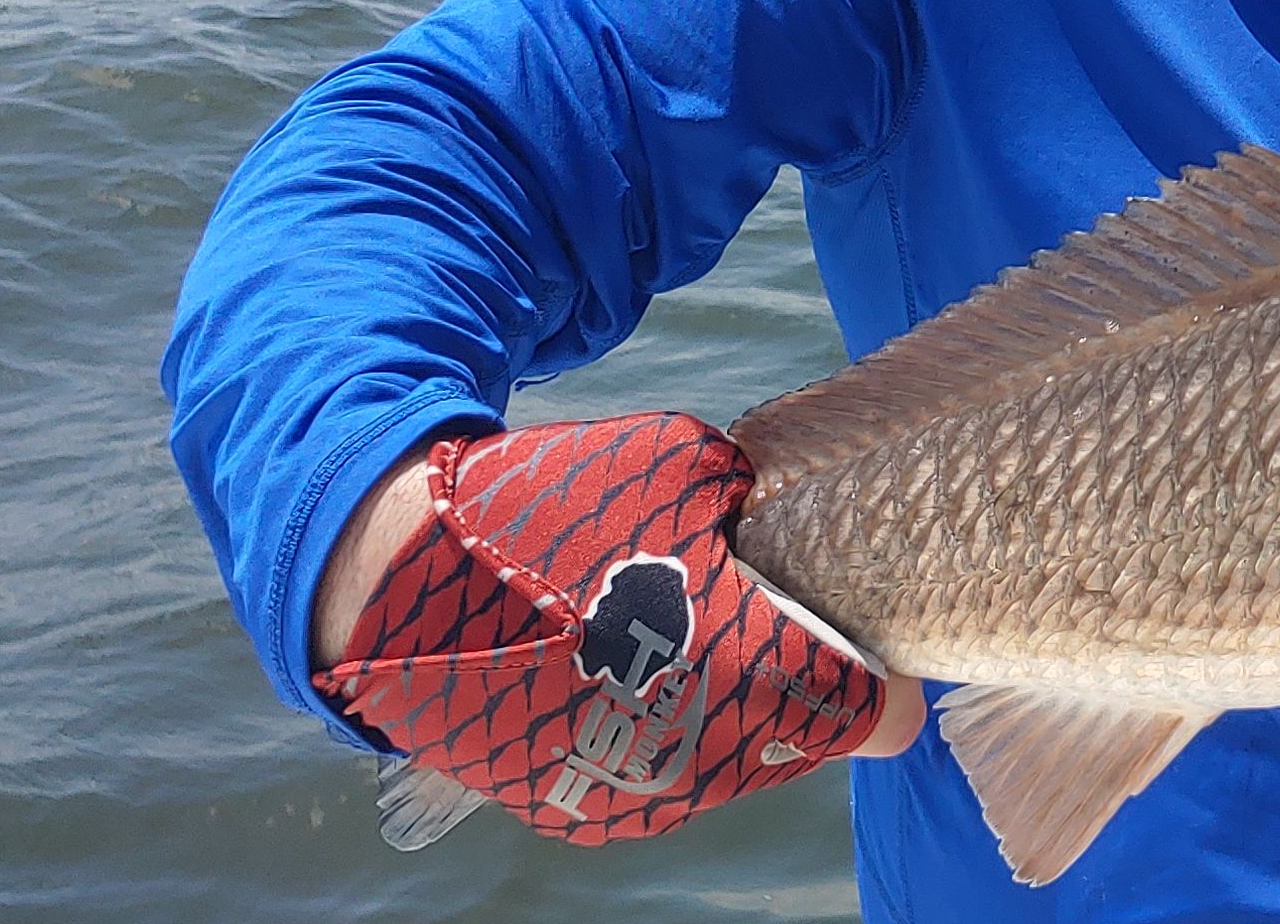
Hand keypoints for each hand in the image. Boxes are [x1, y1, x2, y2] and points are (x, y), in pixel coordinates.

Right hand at [310, 413, 924, 844]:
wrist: (396, 588)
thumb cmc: (549, 512)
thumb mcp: (683, 464)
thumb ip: (756, 508)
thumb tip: (779, 524)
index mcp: (754, 675)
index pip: (877, 715)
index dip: (883, 677)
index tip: (870, 640)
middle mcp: (707, 758)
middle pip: (803, 740)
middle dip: (800, 684)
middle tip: (762, 616)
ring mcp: (638, 797)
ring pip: (732, 762)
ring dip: (729, 707)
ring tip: (673, 632)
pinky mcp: (577, 814)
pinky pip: (658, 775)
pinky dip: (659, 729)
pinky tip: (617, 667)